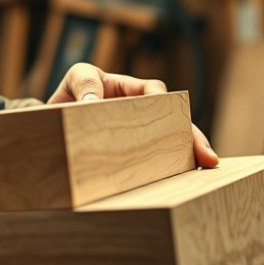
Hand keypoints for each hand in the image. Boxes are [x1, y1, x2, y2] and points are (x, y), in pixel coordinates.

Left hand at [47, 63, 218, 168]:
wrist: (56, 119)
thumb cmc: (71, 93)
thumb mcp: (77, 77)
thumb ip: (85, 83)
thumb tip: (94, 102)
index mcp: (130, 90)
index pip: (154, 91)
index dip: (164, 101)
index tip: (168, 113)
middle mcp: (140, 112)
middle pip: (174, 123)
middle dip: (192, 139)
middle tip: (207, 158)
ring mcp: (138, 135)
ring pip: (168, 147)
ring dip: (186, 159)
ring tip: (202, 174)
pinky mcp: (132, 156)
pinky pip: (152, 164)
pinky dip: (164, 173)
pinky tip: (175, 186)